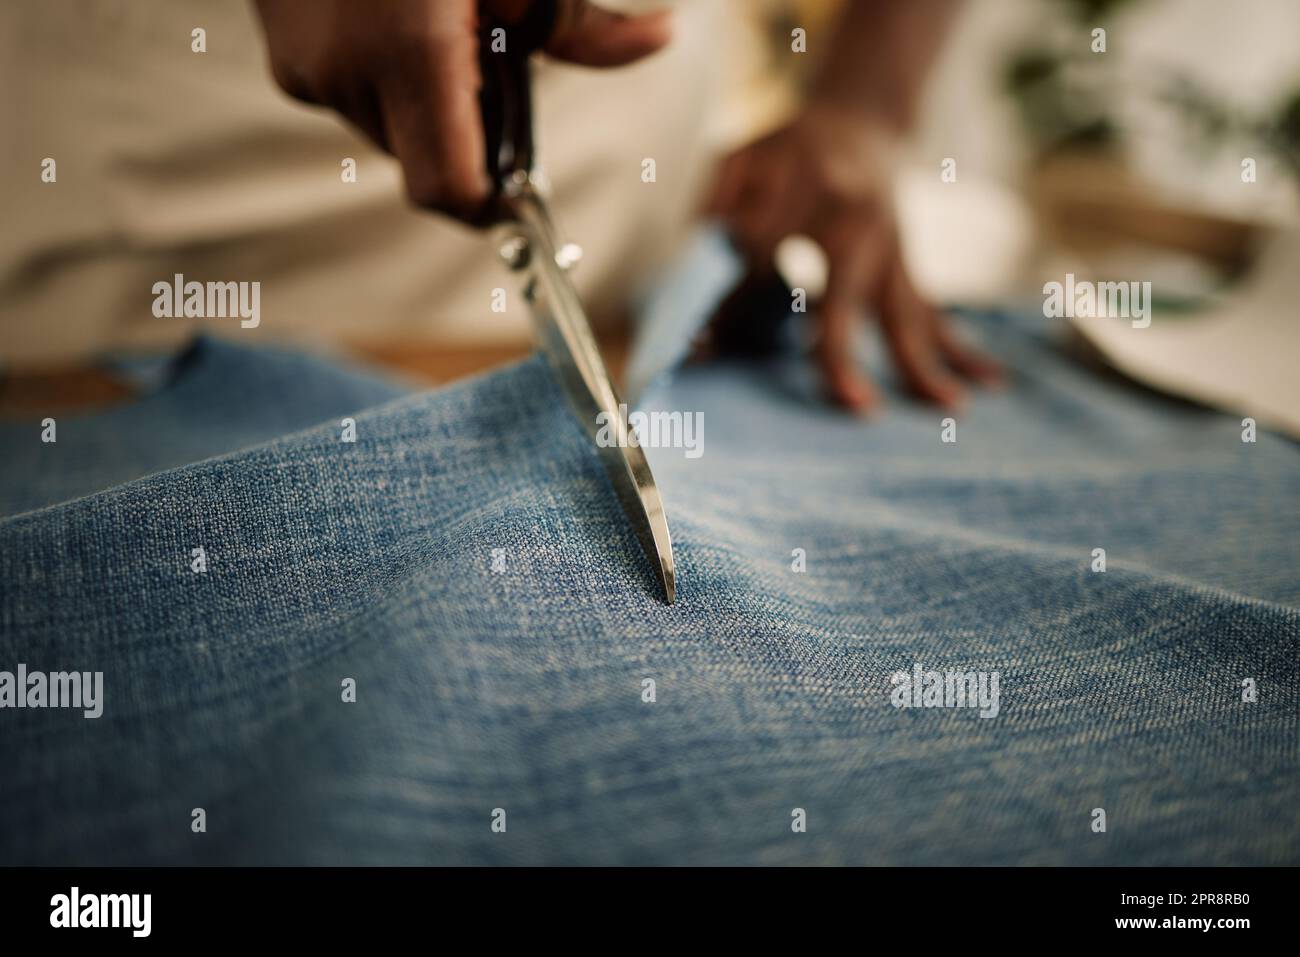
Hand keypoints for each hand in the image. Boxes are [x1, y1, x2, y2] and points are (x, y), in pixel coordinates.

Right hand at [253, 0, 671, 222]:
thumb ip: (579, 19)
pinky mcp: (279, 49)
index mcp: (408, 51)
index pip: (446, 190)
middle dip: (464, 125)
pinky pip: (349, 89)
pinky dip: (384, 69)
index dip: (488, 204)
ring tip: (433, 17)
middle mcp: (345, 71)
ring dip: (423, 94)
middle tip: (486, 54)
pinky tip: (396, 8)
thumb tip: (662, 38)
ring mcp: (301, 64)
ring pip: (388, 125)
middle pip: (422, 158)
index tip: (515, 195)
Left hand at [708, 103, 1001, 412]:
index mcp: (806, 181)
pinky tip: (990, 381)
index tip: (704, 351)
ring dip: (925, 364)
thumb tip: (695, 282)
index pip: (762, 255)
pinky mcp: (908, 265)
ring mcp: (892, 243)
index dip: (731, 305)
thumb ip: (716, 209)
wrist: (860, 119)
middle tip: (854, 407)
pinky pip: (933, 312)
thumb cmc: (786, 149)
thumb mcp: (740, 159)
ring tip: (951, 407)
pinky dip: (960, 349)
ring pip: (907, 311)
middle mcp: (856, 216)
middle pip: (847, 296)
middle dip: (842, 353)